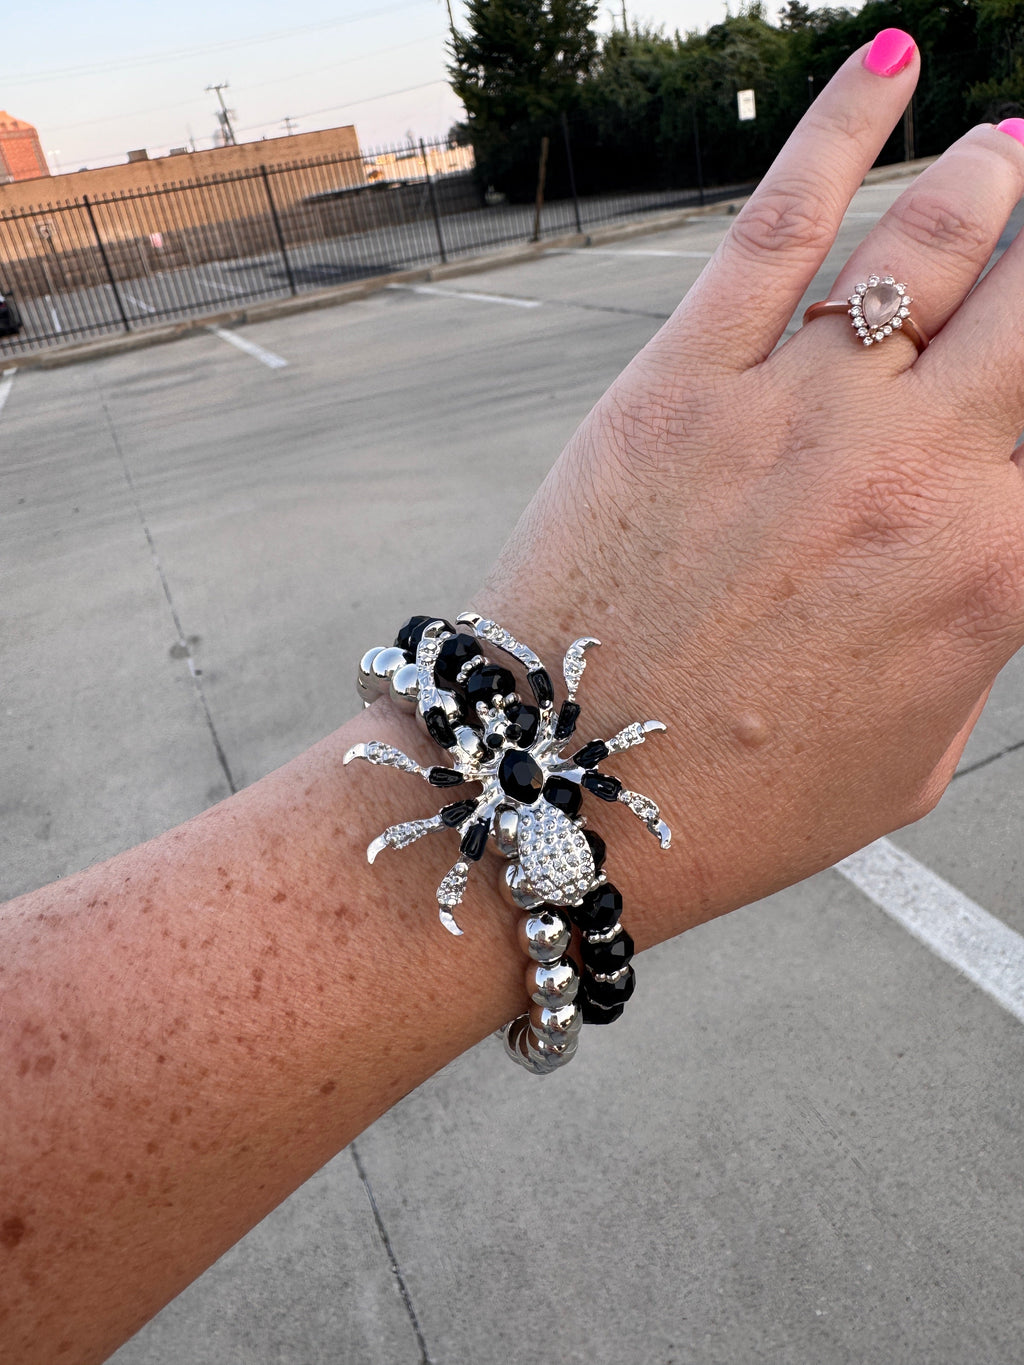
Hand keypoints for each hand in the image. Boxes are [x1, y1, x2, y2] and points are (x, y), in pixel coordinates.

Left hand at [473, 31, 1023, 944]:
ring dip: (995, 174)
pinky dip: (841, 128)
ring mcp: (793, 414)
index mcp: (992, 573)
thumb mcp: (913, 758)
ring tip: (1015, 143)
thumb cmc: (739, 803)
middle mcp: (914, 472)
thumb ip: (979, 640)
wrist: (561, 801)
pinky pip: (775, 222)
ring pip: (933, 238)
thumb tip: (997, 547)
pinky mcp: (677, 384)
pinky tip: (892, 62)